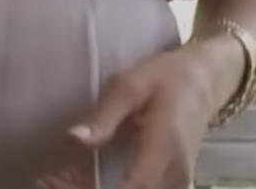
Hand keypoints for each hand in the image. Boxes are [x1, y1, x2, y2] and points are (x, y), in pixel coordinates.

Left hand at [36, 39, 236, 188]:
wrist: (205, 81)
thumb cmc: (165, 78)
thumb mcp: (129, 86)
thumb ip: (103, 117)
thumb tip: (73, 140)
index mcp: (164, 146)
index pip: (133, 188)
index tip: (59, 182)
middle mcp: (175, 172)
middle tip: (50, 180)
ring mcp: (177, 180)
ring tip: (59, 178)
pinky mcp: (173, 182)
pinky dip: (109, 188)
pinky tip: (80, 178)